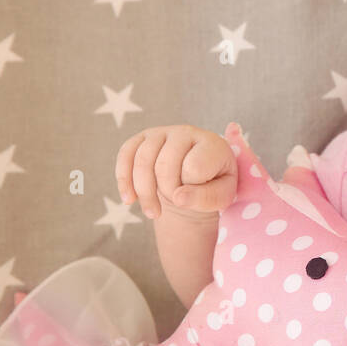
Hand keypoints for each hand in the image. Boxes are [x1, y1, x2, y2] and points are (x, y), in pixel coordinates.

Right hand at [115, 125, 236, 219]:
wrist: (196, 177)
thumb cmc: (212, 185)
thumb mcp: (221, 196)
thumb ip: (206, 197)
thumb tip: (178, 198)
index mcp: (211, 144)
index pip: (194, 168)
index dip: (191, 190)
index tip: (195, 198)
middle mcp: (186, 132)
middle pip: (165, 165)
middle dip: (167, 192)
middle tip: (175, 204)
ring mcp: (161, 132)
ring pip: (142, 161)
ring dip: (145, 192)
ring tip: (153, 213)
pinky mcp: (141, 138)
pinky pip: (125, 155)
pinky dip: (124, 180)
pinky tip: (129, 200)